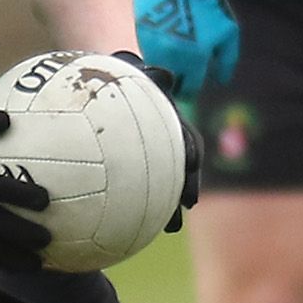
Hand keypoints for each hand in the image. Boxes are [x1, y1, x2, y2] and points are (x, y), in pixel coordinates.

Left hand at [114, 49, 202, 231]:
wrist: (110, 86)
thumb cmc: (120, 79)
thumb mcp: (134, 73)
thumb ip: (148, 75)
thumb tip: (165, 75)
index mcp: (167, 120)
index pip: (186, 137)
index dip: (191, 148)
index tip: (192, 161)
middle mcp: (166, 141)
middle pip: (183, 165)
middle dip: (188, 184)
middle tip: (190, 202)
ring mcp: (155, 155)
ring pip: (168, 183)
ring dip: (171, 206)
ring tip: (172, 227)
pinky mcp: (137, 169)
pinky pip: (143, 190)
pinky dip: (145, 209)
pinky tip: (131, 230)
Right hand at [132, 0, 239, 94]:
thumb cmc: (209, 4)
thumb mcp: (227, 31)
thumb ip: (226, 60)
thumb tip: (220, 81)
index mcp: (192, 59)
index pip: (189, 88)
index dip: (192, 88)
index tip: (191, 83)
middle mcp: (168, 55)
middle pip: (168, 82)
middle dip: (175, 80)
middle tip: (179, 72)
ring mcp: (149, 42)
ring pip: (152, 66)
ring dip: (160, 64)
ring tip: (167, 54)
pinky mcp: (136, 30)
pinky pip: (141, 48)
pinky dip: (149, 48)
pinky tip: (158, 39)